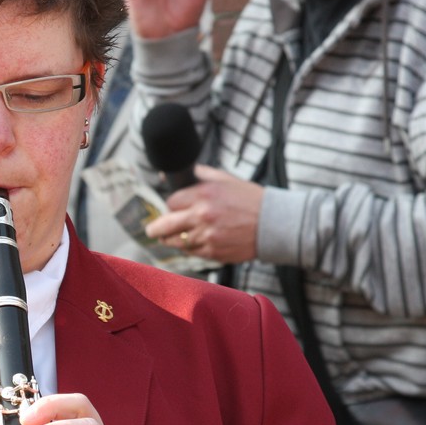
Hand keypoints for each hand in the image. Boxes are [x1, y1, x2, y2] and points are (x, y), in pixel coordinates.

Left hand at [145, 165, 262, 263]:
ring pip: (176, 242)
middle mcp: (202, 215)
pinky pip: (191, 252)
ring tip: (168, 239)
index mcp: (204, 194)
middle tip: (152, 230)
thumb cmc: (251, 200)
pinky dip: (189, 248)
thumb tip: (186, 172)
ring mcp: (207, 236)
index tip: (173, 208)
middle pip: (165, 225)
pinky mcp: (213, 252)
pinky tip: (191, 244)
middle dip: (156, 228)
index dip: (171, 205)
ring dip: (171, 240)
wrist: (273, 223)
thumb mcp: (227, 180)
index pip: (171, 202)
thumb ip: (203, 175)